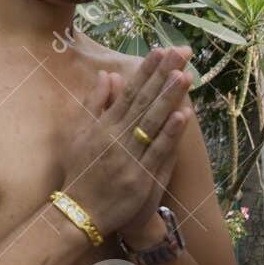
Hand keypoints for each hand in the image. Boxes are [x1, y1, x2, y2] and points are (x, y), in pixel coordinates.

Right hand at [60, 46, 192, 236]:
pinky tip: (182, 115)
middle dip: (162, 75)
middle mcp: (116, 138)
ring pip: (152, 123)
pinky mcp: (140, 178)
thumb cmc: (80, 172)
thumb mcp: (79, 134)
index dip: (145, 71)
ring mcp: (129, 158)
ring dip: (168, 98)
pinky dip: (170, 133)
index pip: (128, 92)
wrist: (79, 214)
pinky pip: (158, 151)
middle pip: (143, 101)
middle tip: (179, 53)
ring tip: (184, 75)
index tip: (159, 51)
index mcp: (103, 126)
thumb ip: (94, 104)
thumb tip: (107, 74)